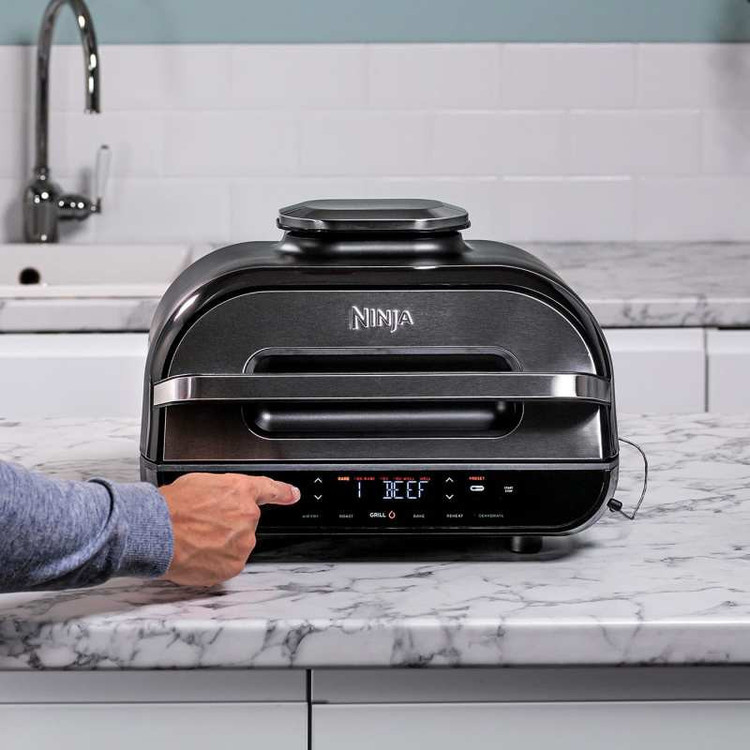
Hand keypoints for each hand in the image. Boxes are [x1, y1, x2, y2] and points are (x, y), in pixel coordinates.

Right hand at [158, 473, 299, 585]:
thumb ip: (223, 492)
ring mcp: (243, 543)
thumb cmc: (172, 507)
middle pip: (244, 523)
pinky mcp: (233, 566)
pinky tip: (197, 554)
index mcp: (240, 492)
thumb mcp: (201, 482)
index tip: (293, 495)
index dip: (283, 492)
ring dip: (220, 544)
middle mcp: (247, 517)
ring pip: (235, 545)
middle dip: (226, 526)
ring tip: (194, 540)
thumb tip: (222, 500)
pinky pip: (227, 563)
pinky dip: (214, 562)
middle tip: (200, 526)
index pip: (270, 490)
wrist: (158, 531)